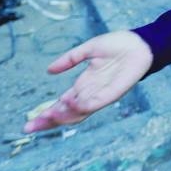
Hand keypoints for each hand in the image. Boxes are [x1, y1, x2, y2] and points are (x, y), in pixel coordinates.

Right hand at [23, 31, 152, 132]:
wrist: (141, 43)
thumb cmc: (119, 45)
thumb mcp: (89, 49)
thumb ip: (70, 59)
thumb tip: (49, 70)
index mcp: (85, 83)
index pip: (62, 103)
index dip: (47, 112)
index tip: (30, 122)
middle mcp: (91, 92)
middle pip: (67, 112)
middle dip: (49, 120)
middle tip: (29, 127)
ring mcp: (102, 94)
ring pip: (79, 112)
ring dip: (62, 115)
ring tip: (46, 116)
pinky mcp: (114, 92)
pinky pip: (96, 103)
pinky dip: (82, 105)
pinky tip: (69, 104)